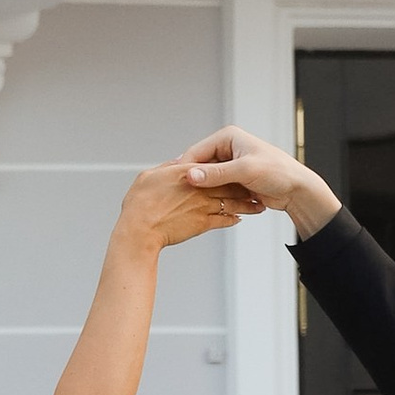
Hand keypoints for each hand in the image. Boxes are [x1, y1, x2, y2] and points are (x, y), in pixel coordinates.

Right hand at [116, 159, 245, 253]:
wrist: (139, 232)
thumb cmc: (139, 204)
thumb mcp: (149, 176)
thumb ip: (167, 169)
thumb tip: (177, 164)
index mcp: (187, 171)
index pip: (210, 163)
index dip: (219, 166)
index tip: (226, 168)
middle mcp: (200, 187)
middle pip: (227, 181)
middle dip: (241, 183)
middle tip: (253, 184)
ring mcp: (204, 205)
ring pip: (231, 201)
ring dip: (245, 203)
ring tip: (255, 204)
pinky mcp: (204, 223)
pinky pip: (224, 219)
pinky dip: (233, 218)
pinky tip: (239, 218)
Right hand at [179, 127, 341, 236]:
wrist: (297, 190)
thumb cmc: (278, 172)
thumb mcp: (245, 170)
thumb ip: (217, 174)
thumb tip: (192, 176)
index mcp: (228, 137)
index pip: (196, 151)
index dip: (184, 168)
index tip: (173, 182)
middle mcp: (227, 148)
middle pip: (199, 165)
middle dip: (193, 180)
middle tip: (179, 195)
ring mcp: (230, 164)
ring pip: (206, 178)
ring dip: (202, 190)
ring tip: (189, 202)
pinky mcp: (234, 179)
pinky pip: (216, 187)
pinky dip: (212, 195)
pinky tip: (204, 205)